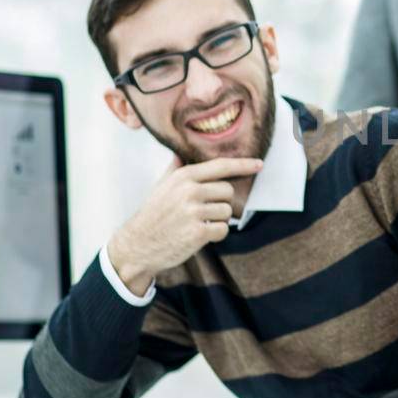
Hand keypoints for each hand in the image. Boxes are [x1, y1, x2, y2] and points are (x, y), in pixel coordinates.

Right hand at [108, 156, 262, 292]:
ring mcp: (193, 211)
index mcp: (183, 176)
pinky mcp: (198, 232)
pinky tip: (198, 235)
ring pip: (227, 212)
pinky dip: (215, 234)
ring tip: (196, 224)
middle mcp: (189, 190)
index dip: (243, 165)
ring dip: (217, 220)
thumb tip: (180, 154)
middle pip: (228, 191)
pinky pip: (223, 229)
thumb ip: (175, 170)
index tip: (259, 164)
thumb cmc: (153, 214)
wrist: (138, 244)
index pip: (220, 166)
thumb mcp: (161, 187)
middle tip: (201, 212)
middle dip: (220, 202)